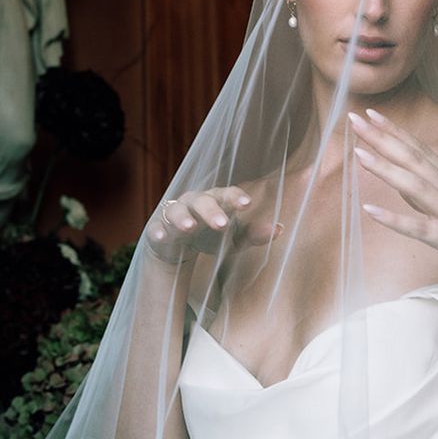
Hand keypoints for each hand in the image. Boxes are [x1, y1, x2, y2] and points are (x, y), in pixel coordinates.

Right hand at [145, 186, 282, 264]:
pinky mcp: (157, 228)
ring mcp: (174, 213)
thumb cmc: (211, 236)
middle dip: (212, 211)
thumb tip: (281, 229)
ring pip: (178, 211)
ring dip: (184, 218)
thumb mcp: (234, 239)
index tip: (247, 204)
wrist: (177, 244)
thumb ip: (254, 235)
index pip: (227, 194)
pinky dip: (159, 231)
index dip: (235, 198)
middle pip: (203, 201)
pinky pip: (156, 227)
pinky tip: (161, 236)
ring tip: (190, 227)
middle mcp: (194, 202)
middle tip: (222, 224)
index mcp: (216, 200)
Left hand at [349, 110, 437, 300]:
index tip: (372, 112)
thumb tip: (400, 181)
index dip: (394, 131)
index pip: (420, 150)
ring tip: (357, 153)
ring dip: (385, 169)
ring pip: (414, 186)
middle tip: (354, 118)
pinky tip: (369, 210)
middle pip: (413, 159)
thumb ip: (430, 195)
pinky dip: (395, 219)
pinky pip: (420, 229)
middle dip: (382, 138)